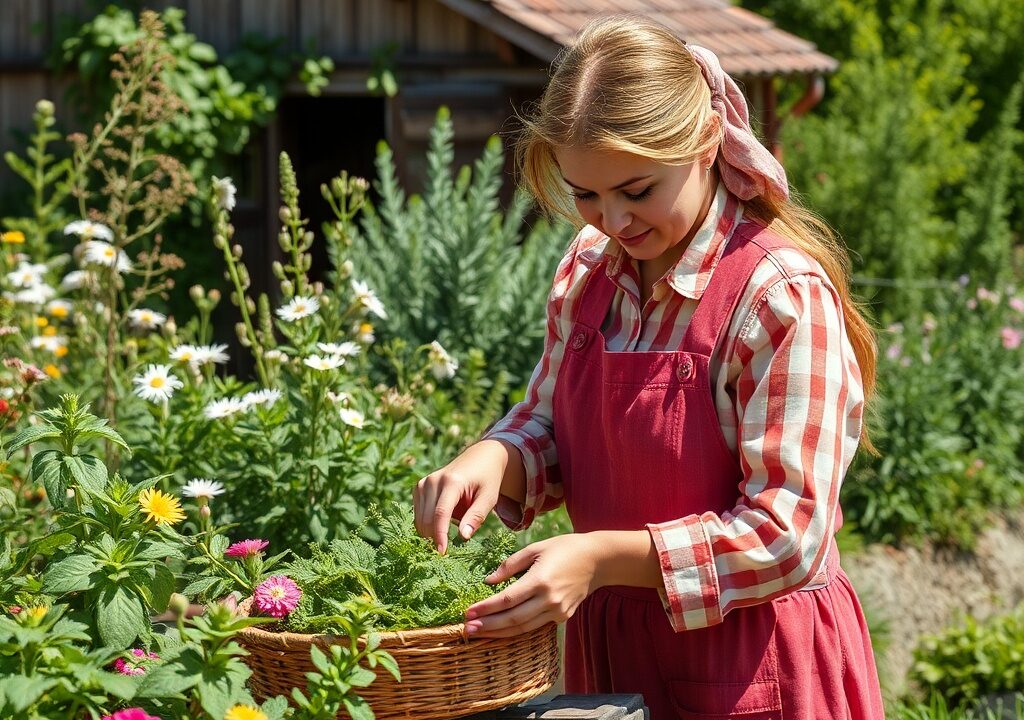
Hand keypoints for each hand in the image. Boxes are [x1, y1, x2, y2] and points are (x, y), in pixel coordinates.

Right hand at [414, 441, 506, 554]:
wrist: (480, 457)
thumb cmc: (487, 480)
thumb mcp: (489, 498)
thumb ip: (476, 516)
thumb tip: (463, 537)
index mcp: (452, 481)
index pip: (441, 513)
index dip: (440, 535)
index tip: (442, 553)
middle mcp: (433, 480)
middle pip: (427, 518)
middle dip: (435, 538)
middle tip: (448, 551)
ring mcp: (424, 482)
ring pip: (420, 518)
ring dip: (432, 531)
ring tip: (449, 533)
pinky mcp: (419, 486)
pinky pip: (418, 514)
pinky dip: (428, 523)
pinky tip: (442, 523)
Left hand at [463, 533, 601, 638]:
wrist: (597, 560)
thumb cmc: (564, 548)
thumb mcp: (536, 548)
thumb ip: (510, 565)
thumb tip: (488, 581)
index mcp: (541, 580)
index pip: (507, 600)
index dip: (485, 608)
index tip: (467, 612)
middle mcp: (549, 599)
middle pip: (513, 619)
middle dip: (488, 626)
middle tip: (467, 629)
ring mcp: (558, 611)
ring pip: (523, 628)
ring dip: (499, 632)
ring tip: (479, 633)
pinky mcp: (563, 617)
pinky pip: (535, 626)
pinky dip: (517, 630)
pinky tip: (501, 630)